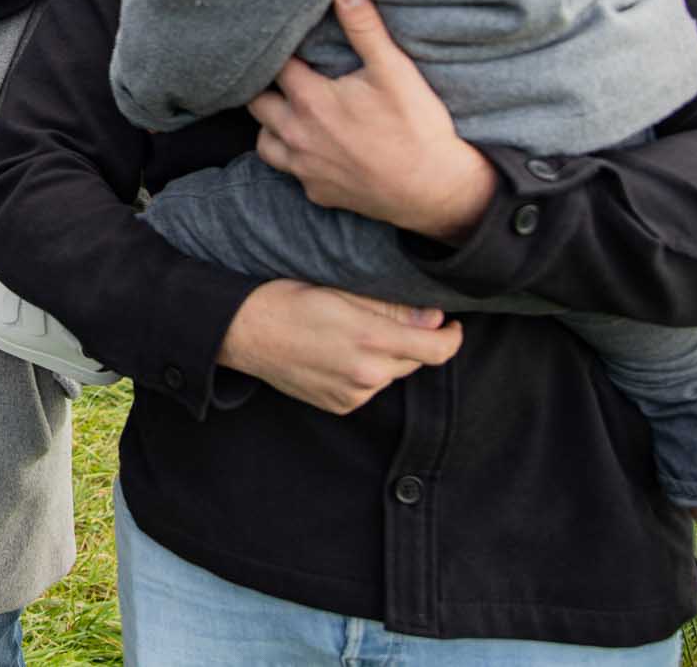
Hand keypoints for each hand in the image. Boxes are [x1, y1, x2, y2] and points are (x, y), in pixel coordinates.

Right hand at [218, 280, 463, 413]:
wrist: (244, 332)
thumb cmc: (288, 300)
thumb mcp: (341, 291)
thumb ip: (391, 308)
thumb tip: (433, 319)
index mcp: (372, 339)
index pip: (438, 349)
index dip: (452, 338)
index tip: (451, 326)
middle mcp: (368, 373)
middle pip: (415, 360)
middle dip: (413, 341)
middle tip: (388, 320)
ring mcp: (353, 394)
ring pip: (391, 374)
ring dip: (387, 357)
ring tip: (354, 335)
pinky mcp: (340, 405)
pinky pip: (369, 389)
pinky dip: (366, 372)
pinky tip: (339, 354)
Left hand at [247, 0, 496, 242]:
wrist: (436, 190)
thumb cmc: (416, 127)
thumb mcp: (394, 69)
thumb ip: (364, 27)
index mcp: (309, 101)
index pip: (273, 66)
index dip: (277, 50)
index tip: (282, 39)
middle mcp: (296, 136)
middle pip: (256, 104)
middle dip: (264, 86)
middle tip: (281, 73)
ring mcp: (304, 169)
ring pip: (264, 142)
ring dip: (271, 125)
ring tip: (289, 109)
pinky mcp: (317, 193)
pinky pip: (290, 173)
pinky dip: (294, 158)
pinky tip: (312, 147)